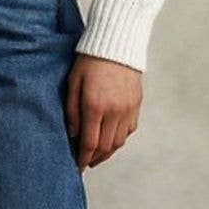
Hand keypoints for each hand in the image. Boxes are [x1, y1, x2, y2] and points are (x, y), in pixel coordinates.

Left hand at [65, 53, 142, 171]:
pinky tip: (111, 137)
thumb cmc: (90, 59)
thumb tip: (72, 134)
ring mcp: (128, 109)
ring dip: (108, 152)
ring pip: (119, 142)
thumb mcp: (73, 81)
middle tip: (85, 162)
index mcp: (95, 105)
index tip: (77, 166)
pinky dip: (120, 138)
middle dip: (94, 158)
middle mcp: (114, 111)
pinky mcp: (136, 104)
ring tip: (97, 153)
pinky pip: (129, 130)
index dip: (83, 158)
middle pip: (105, 147)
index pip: (90, 143)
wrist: (116, 42)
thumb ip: (72, 109)